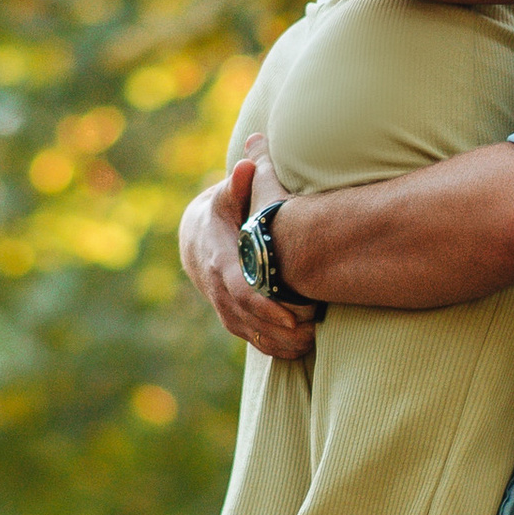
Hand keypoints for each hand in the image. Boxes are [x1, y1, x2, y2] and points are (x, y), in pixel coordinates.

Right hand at [178, 156, 318, 362]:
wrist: (197, 240)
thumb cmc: (221, 213)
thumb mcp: (225, 196)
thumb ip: (238, 184)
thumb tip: (246, 165)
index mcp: (221, 263)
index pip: (240, 292)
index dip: (266, 307)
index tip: (293, 317)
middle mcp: (221, 292)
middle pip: (251, 321)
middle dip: (282, 330)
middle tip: (316, 331)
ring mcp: (226, 310)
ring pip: (254, 336)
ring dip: (284, 343)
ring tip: (315, 341)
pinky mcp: (235, 320)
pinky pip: (256, 341)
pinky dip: (279, 349)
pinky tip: (304, 348)